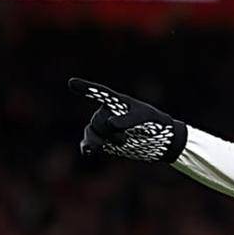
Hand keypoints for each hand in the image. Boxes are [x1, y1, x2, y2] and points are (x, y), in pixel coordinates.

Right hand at [68, 77, 187, 162]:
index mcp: (117, 102)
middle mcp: (107, 113)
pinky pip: (89, 142)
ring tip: (107, 148)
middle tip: (126, 138)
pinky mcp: (104, 142)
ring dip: (97, 141)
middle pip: (97, 120)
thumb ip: (128, 120)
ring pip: (91, 132)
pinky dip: (87, 146)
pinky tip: (87, 152)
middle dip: (108, 131)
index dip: (86, 88)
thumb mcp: (144, 118)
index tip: (71, 82)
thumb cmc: (155, 123)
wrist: (161, 141)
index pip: (100, 93)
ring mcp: (105, 128)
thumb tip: (110, 124)